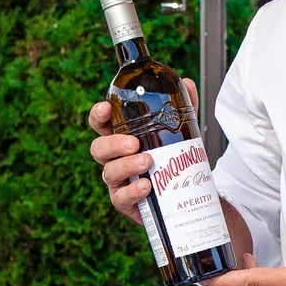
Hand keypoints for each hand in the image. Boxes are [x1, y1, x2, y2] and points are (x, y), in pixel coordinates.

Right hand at [88, 79, 197, 224]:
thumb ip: (182, 107)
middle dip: (113, 144)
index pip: (101, 124)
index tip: (106, 108)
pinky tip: (146, 186)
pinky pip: (121, 197)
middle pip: (98, 149)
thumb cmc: (172, 157)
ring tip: (147, 161)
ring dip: (126, 165)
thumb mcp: (180, 130)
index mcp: (121, 137)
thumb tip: (188, 83)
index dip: (98, 116)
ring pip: (109, 172)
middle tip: (134, 143)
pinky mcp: (127, 202)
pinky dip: (133, 191)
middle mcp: (114, 159)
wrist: (185, 193)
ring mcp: (119, 181)